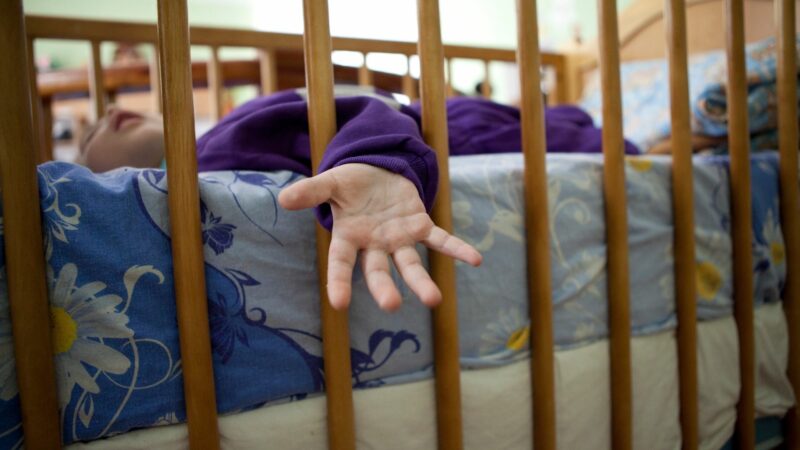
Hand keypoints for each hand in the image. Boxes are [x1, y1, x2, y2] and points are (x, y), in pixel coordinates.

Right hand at [278, 163, 481, 311]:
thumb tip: (283, 200)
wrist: (377, 172)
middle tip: (392, 305)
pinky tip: (476, 260)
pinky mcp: (420, 226)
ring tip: (433, 300)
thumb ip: (312, 192)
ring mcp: (399, 238)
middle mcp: (375, 245)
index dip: (339, 282)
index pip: (341, 263)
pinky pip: (440, 240)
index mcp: (349, 237)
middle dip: (384, 288)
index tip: (339, 305)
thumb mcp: (331, 183)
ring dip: (421, 282)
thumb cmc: (351, 184)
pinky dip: (457, 249)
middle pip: (378, 271)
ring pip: (410, 264)